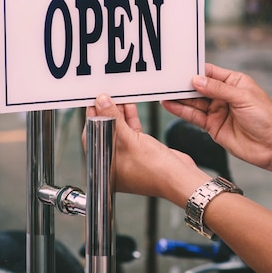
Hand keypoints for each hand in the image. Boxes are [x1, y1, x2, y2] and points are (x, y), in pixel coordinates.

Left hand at [85, 95, 209, 205]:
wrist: (179, 178)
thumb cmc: (154, 170)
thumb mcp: (128, 140)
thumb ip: (113, 119)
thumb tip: (101, 102)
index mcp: (103, 164)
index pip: (91, 134)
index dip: (92, 115)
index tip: (93, 99)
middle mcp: (113, 161)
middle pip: (104, 130)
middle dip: (106, 112)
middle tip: (106, 95)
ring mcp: (127, 156)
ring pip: (118, 129)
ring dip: (119, 112)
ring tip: (118, 97)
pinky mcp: (141, 150)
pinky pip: (131, 131)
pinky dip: (130, 118)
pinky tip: (130, 106)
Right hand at [162, 63, 271, 170]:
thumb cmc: (266, 119)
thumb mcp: (242, 98)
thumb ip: (218, 89)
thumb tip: (197, 80)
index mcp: (234, 83)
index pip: (210, 72)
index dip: (195, 70)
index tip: (179, 68)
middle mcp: (224, 95)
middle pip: (199, 87)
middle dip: (184, 84)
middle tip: (166, 81)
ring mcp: (217, 111)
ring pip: (194, 102)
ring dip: (179, 98)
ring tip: (163, 92)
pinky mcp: (213, 126)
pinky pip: (194, 116)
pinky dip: (181, 111)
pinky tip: (170, 105)